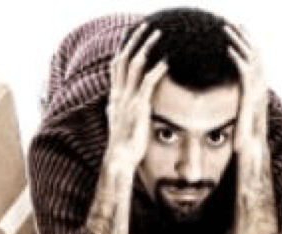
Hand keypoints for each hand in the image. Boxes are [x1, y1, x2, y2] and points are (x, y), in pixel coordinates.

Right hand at [105, 23, 168, 176]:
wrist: (120, 159)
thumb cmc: (124, 145)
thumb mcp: (119, 124)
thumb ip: (120, 111)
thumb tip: (119, 108)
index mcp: (114, 97)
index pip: (116, 66)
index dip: (124, 49)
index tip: (133, 37)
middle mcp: (118, 94)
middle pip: (123, 58)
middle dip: (134, 40)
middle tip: (145, 27)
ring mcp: (127, 99)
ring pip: (135, 64)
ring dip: (147, 47)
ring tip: (158, 35)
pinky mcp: (139, 107)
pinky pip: (147, 82)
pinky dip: (157, 70)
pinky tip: (166, 62)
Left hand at [224, 25, 277, 233]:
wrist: (251, 178)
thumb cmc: (241, 163)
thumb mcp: (233, 140)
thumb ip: (229, 129)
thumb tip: (221, 128)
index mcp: (251, 108)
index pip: (249, 73)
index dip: (242, 53)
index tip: (231, 36)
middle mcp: (256, 103)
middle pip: (254, 64)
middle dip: (244, 41)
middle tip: (232, 23)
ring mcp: (256, 105)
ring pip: (252, 67)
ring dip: (242, 45)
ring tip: (230, 27)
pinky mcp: (251, 111)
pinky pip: (247, 81)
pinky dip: (239, 62)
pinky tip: (230, 49)